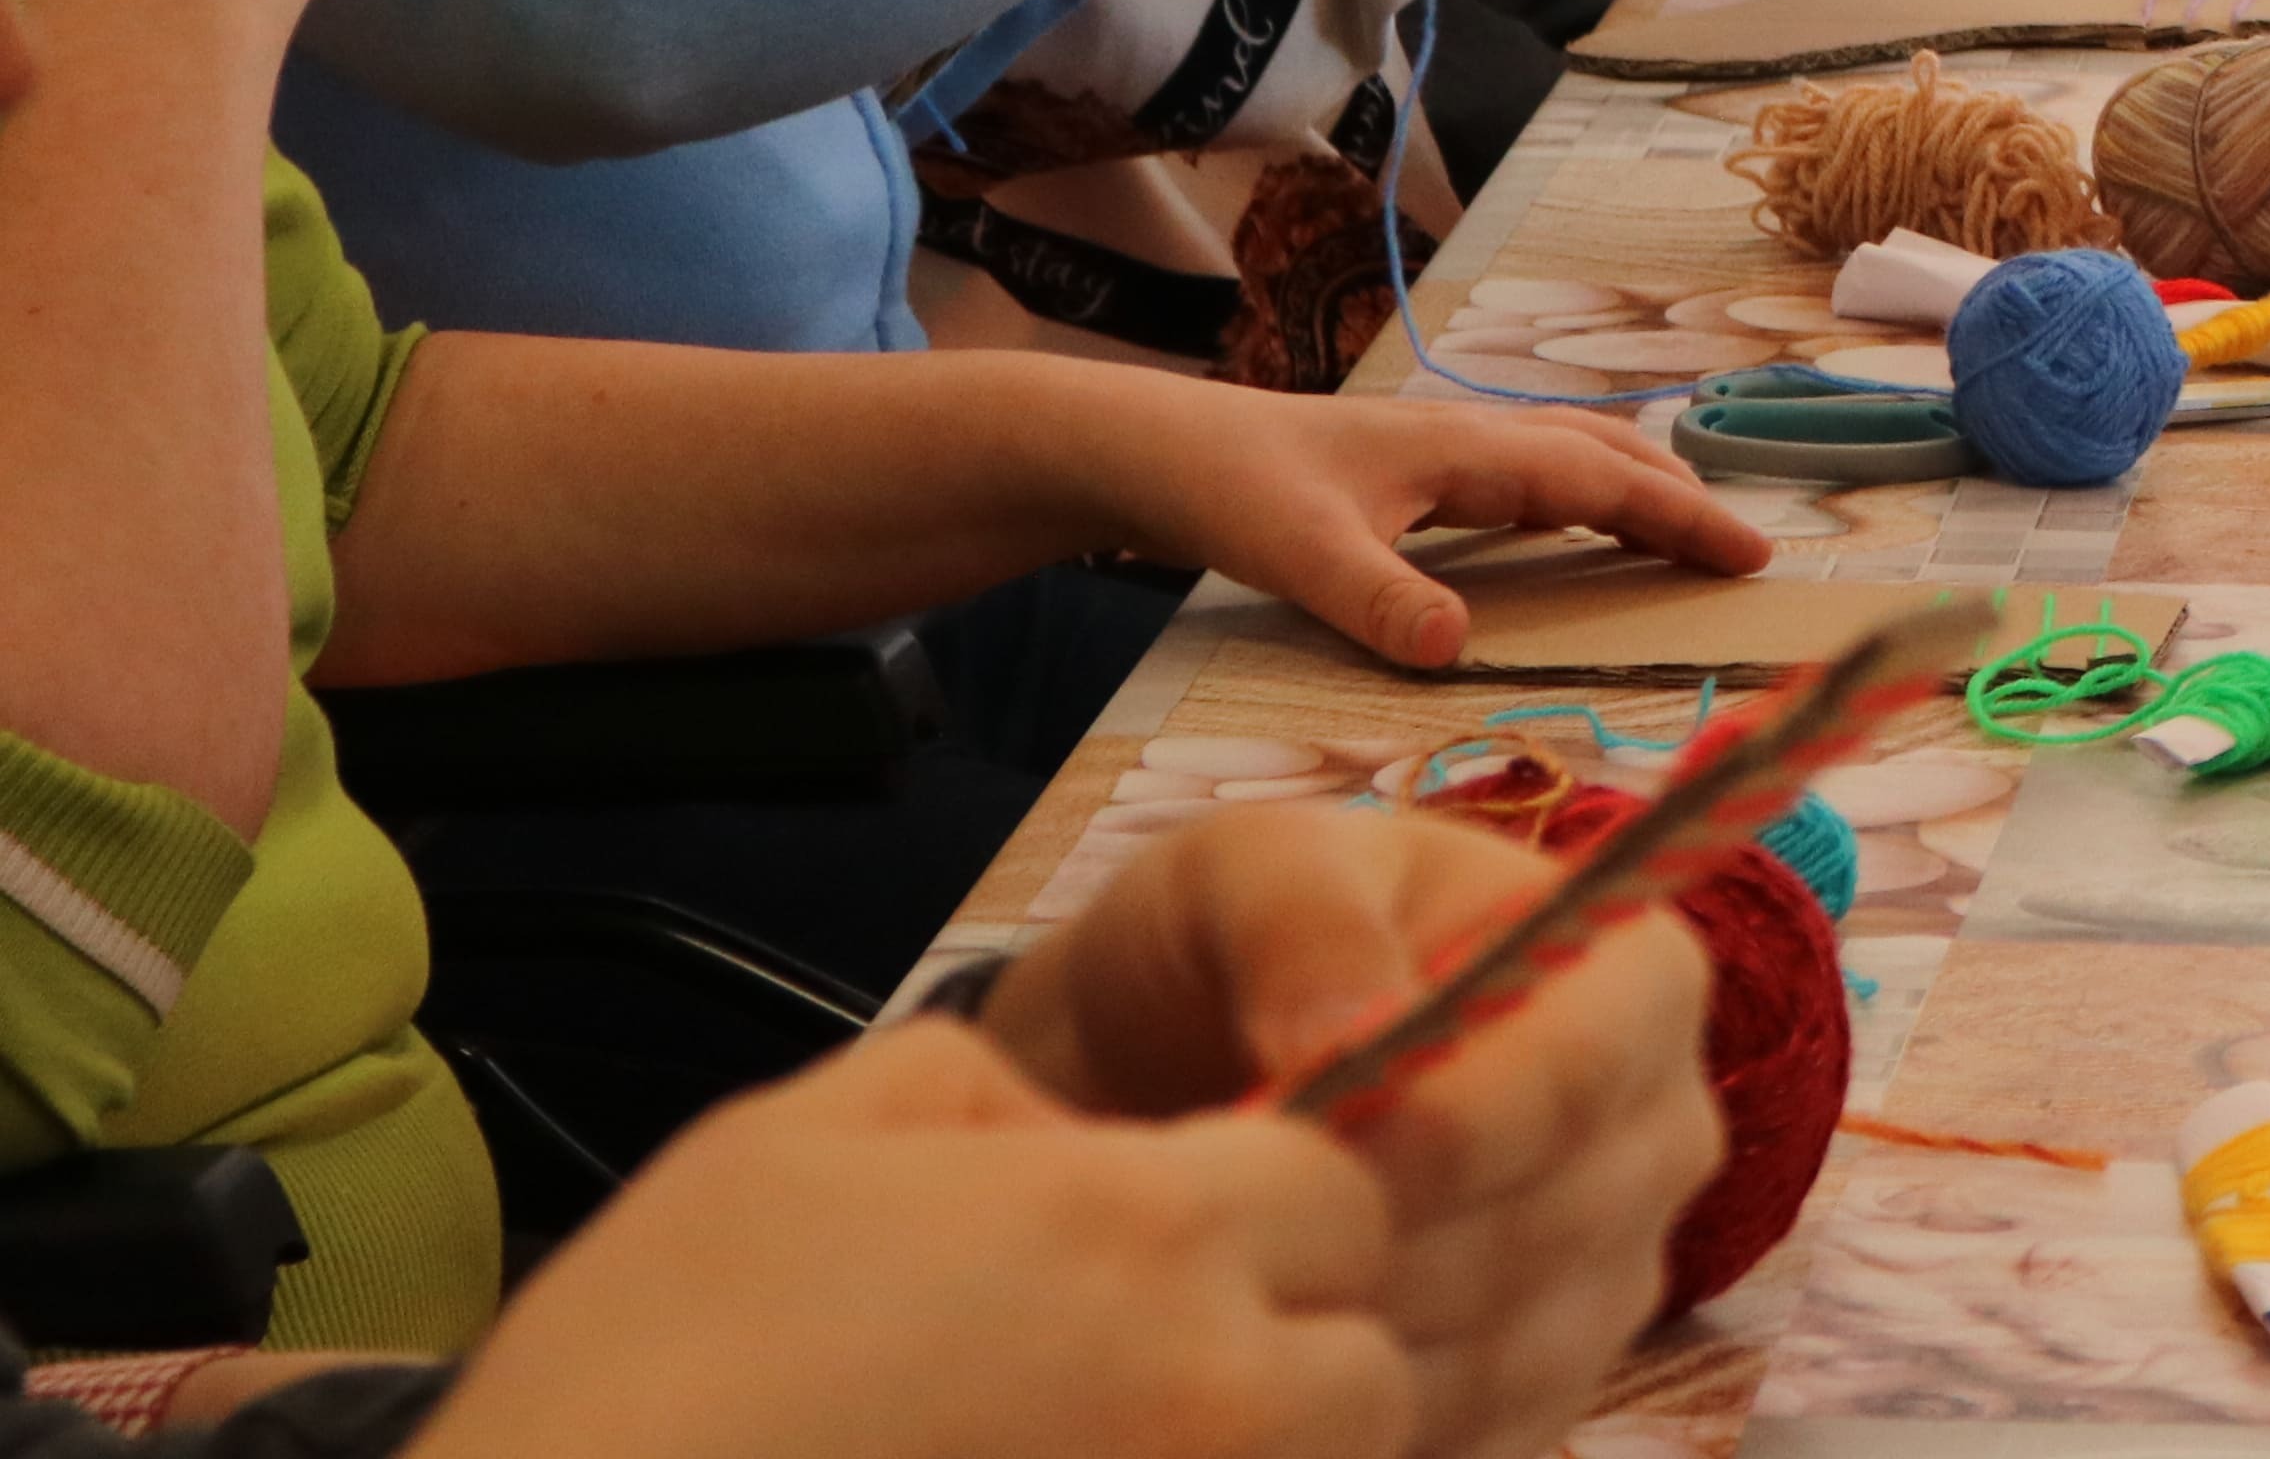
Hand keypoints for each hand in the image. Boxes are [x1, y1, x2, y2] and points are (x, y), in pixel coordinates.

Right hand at [411, 1010, 1411, 1458]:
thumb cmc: (650, 1372)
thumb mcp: (797, 1141)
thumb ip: (985, 1096)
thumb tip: (1082, 1136)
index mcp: (1141, 1228)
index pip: (1345, 1193)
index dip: (1272, 1209)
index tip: (1179, 1245)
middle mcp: (1207, 1389)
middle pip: (1368, 1367)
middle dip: (1290, 1361)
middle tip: (1139, 1375)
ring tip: (1095, 1448)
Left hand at [982, 808, 1721, 1458]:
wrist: (1179, 1073)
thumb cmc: (1234, 949)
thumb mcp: (1249, 873)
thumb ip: (1306, 923)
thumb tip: (1353, 1036)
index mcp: (1637, 976)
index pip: (1574, 1080)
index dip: (1434, 1130)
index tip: (1288, 1146)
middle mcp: (1665, 1130)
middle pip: (1548, 1229)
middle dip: (1374, 1244)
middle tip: (1228, 1232)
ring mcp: (1620, 1273)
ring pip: (1510, 1357)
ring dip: (1355, 1342)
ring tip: (1234, 1288)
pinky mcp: (1553, 1386)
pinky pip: (1481, 1440)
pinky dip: (1368, 1424)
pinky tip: (1273, 1366)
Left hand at [1076, 384, 1773, 667]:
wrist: (1160, 446)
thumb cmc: (1231, 490)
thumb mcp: (1300, 555)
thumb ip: (1379, 598)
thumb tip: (1457, 646)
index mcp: (1466, 450)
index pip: (1600, 481)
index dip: (1680, 516)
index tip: (1751, 552)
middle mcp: (1471, 437)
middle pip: (1604, 453)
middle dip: (1679, 496)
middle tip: (1740, 550)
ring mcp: (1445, 448)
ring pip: (1570, 455)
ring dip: (1634, 487)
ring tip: (1682, 529)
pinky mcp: (1419, 468)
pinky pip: (1531, 474)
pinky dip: (1581, 494)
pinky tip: (1570, 526)